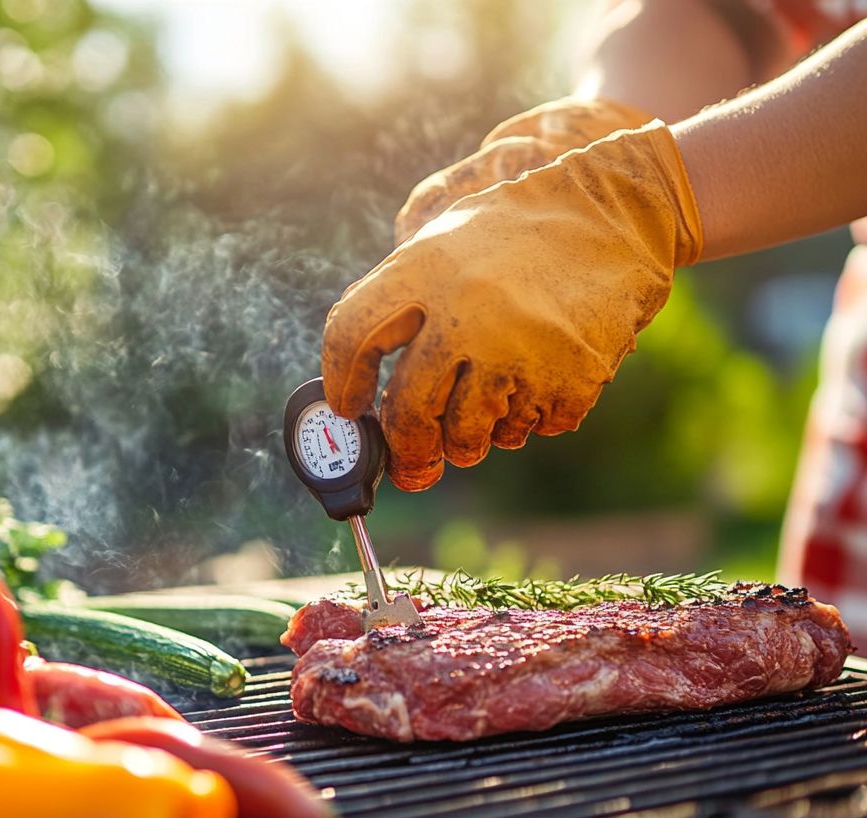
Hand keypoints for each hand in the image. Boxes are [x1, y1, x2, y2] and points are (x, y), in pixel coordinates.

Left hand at [323, 121, 703, 490]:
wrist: (616, 216)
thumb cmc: (515, 236)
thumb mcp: (444, 242)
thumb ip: (398, 302)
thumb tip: (356, 380)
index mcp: (423, 271)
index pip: (350, 335)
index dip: (341, 382)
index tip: (349, 405)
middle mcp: (466, 315)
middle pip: (409, 412)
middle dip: (406, 449)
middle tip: (411, 461)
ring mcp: (520, 352)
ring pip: (468, 436)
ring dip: (468, 440)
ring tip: (482, 411)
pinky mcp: (569, 380)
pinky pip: (530, 430)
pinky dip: (527, 420)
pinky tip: (536, 382)